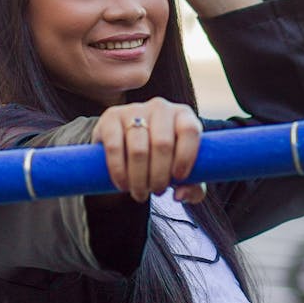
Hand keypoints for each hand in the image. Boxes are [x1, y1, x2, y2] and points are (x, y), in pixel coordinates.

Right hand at [91, 97, 205, 203]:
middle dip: (159, 175)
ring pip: (138, 149)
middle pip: (162, 143)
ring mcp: (134, 109)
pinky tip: (123, 185)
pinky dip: (119, 171)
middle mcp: (160, 107)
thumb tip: (179, 195)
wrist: (128, 144)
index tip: (178, 178)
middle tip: (157, 192)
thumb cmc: (164, 160)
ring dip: (139, 179)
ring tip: (140, 193)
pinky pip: (114, 147)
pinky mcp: (111, 117)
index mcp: (183, 115)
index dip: (185, 156)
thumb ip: (192, 187)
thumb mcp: (183, 173)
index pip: (189, 130)